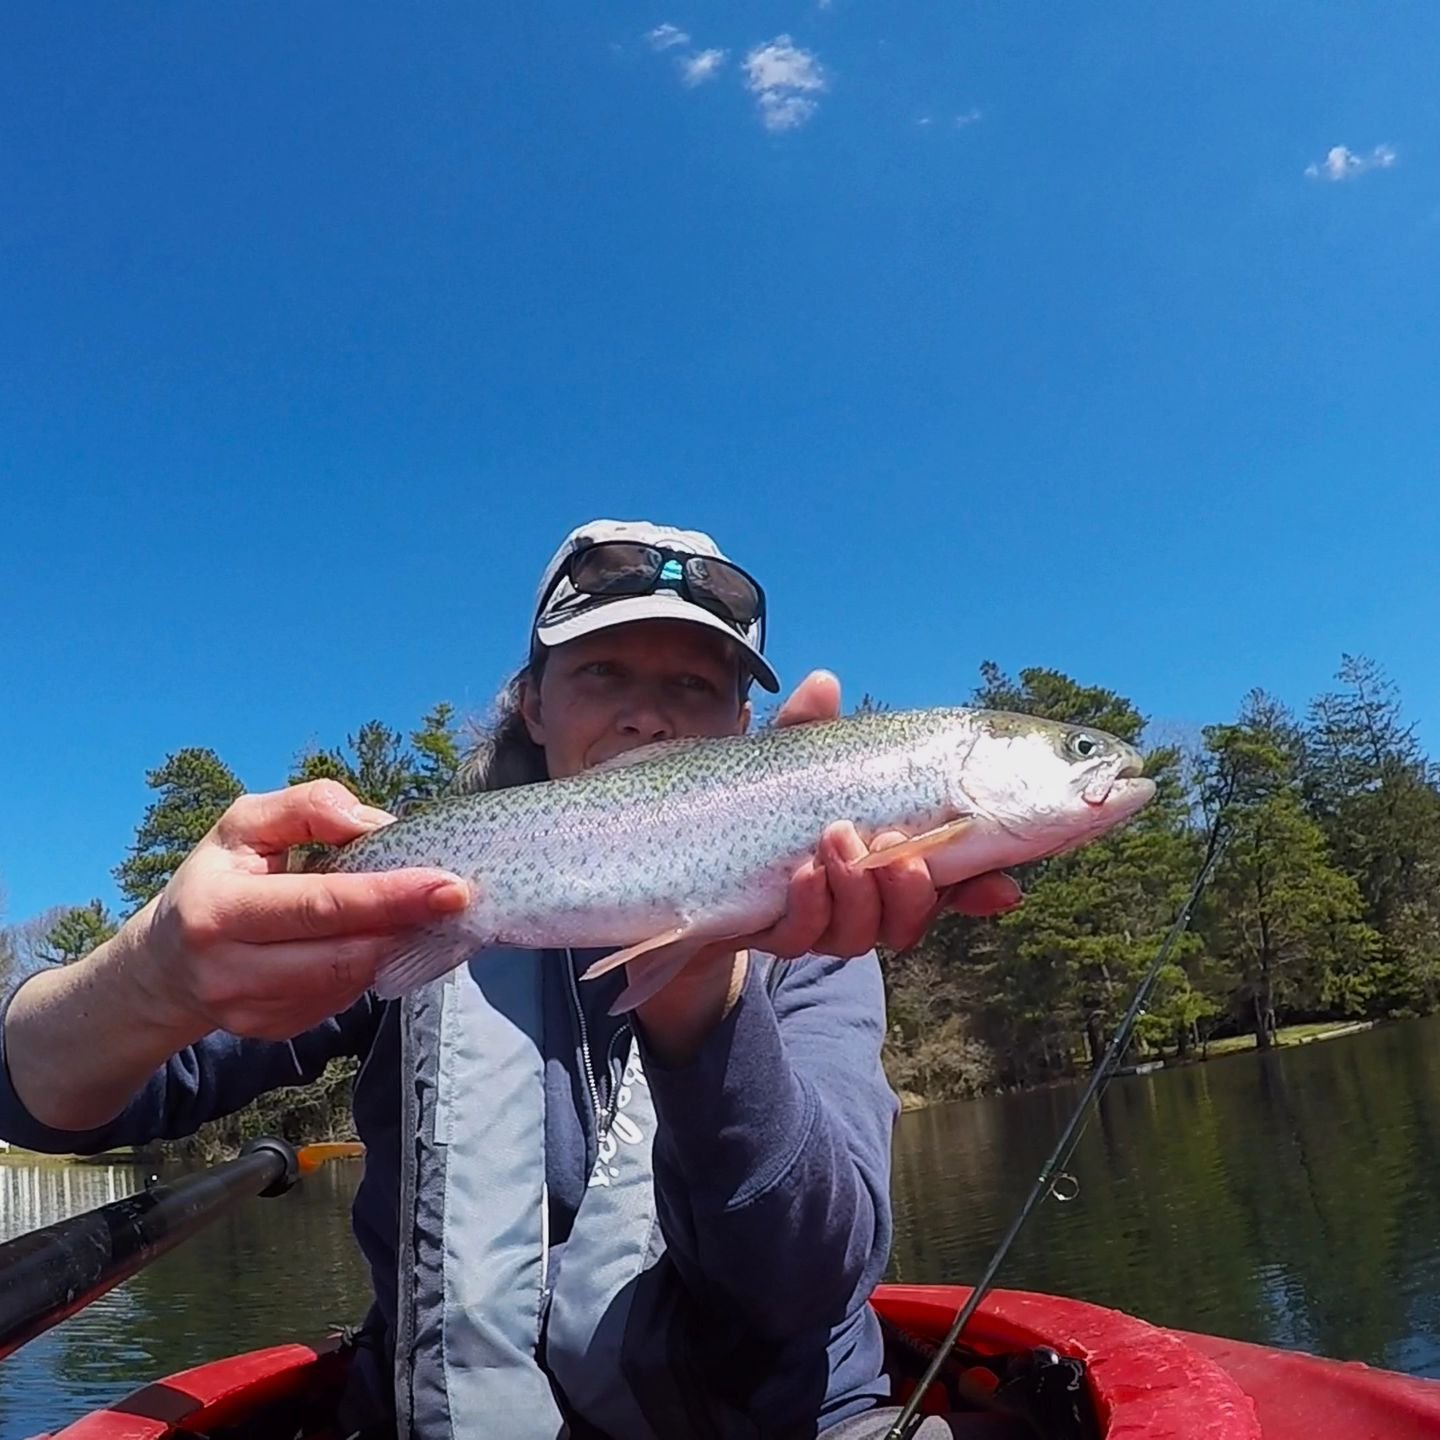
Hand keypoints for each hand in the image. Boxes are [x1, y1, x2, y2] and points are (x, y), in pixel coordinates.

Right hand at [125, 780, 471, 1041]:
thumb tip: (371, 822)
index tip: (450, 886)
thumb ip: (307, 807)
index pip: (321, 905)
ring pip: (351, 982)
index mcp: (219, 910)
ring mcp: (252, 1010)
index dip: (390, 896)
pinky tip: (382, 938)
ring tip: (427, 913)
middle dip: (408, 925)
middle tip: (460, 897)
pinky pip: (343, 999)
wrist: (166, 963)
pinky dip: (373, 966)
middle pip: (344, 954)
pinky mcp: (274, 1030)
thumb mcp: (244, 824)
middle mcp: (230, 970)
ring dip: (397, 947)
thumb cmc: (217, 878)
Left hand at [742, 670, 1021, 959]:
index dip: (979, 890)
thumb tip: (824, 682)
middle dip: (910, 888)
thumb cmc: (752, 800)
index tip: (1002, 889)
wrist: (686, 861)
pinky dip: (810, 906)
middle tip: (888, 842)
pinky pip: (803, 936)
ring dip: (858, 889)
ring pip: (863, 931)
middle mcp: (861, 900)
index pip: (948, 883)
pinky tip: (802, 874)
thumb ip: (808, 727)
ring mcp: (820, 922)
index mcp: (884, 860)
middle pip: (912, 917)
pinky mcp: (775, 936)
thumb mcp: (784, 758)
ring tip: (836, 839)